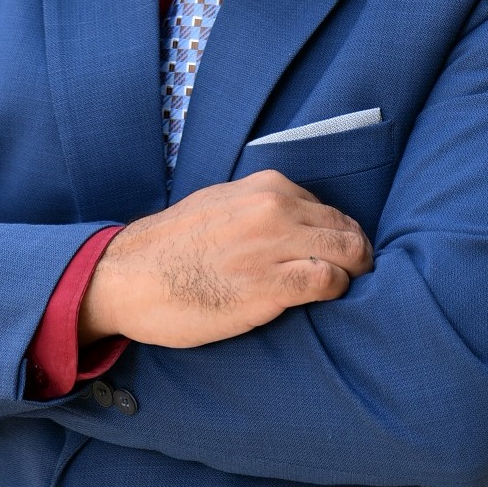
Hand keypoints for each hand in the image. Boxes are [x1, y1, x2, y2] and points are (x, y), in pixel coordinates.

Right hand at [78, 170, 371, 348]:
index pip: (329, 209)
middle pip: (346, 229)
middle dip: (357, 255)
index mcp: (265, 186)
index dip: (338, 235)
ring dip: (353, 273)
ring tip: (343, 289)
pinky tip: (323, 300)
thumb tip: (294, 222)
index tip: (336, 255)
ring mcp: (272, 245)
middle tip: (353, 276)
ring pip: (347, 252)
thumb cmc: (173, 246)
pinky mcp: (267, 286)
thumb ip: (259, 207)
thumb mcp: (220, 203)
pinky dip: (335, 290)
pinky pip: (326, 282)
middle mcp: (273, 208)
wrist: (130, 275)